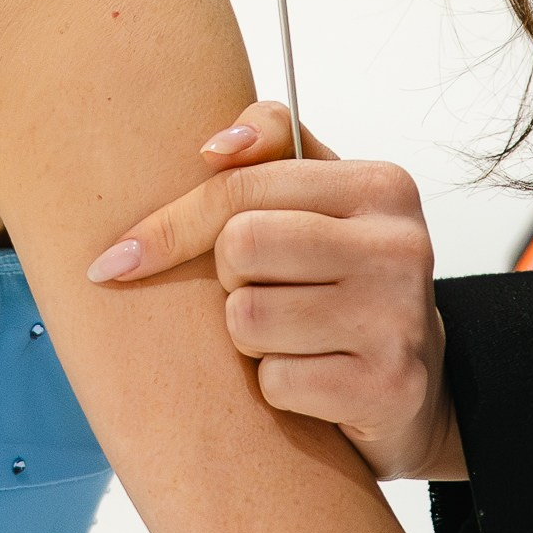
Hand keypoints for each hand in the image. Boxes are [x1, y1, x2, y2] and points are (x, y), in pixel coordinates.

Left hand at [86, 100, 461, 480]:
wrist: (414, 387)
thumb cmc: (345, 279)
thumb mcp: (321, 198)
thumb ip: (272, 145)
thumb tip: (214, 147)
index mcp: (380, 186)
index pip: (240, 186)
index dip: (169, 224)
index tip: (119, 257)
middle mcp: (399, 245)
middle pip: (239, 249)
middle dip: (229, 280)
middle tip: (261, 293)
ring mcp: (398, 318)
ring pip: (248, 320)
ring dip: (251, 338)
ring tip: (291, 336)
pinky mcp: (388, 387)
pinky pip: (276, 382)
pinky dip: (277, 387)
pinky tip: (312, 378)